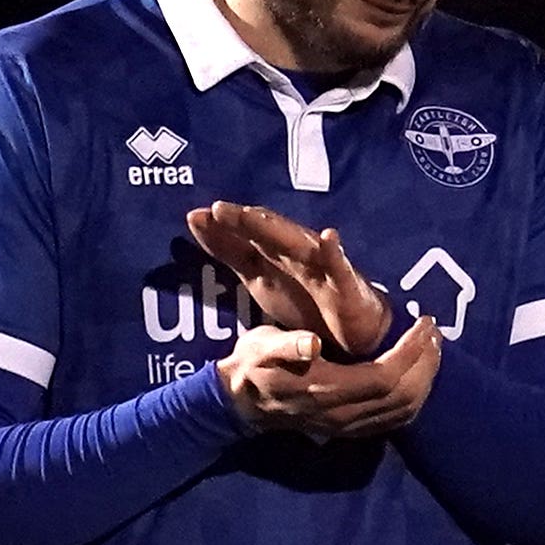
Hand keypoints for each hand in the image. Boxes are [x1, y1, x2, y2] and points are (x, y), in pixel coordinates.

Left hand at [187, 200, 390, 359]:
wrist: (350, 334)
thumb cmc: (304, 299)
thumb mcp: (258, 276)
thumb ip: (229, 248)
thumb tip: (194, 218)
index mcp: (274, 253)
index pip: (246, 234)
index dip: (223, 226)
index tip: (195, 217)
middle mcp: (296, 253)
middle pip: (269, 233)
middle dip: (247, 222)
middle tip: (221, 210)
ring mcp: (322, 267)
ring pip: (298, 244)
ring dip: (279, 230)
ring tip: (257, 217)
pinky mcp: (347, 284)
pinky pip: (340, 268)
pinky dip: (335, 253)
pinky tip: (330, 237)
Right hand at [221, 310, 441, 441]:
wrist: (241, 403)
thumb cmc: (253, 365)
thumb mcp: (261, 346)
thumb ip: (286, 345)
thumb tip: (311, 343)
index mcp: (326, 390)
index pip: (385, 377)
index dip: (410, 352)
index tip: (423, 323)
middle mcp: (343, 415)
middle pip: (402, 396)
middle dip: (425, 363)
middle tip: (434, 332)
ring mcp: (348, 427)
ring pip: (403, 411)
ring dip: (425, 380)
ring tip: (432, 348)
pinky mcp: (351, 430)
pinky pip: (394, 420)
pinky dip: (415, 398)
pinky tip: (419, 375)